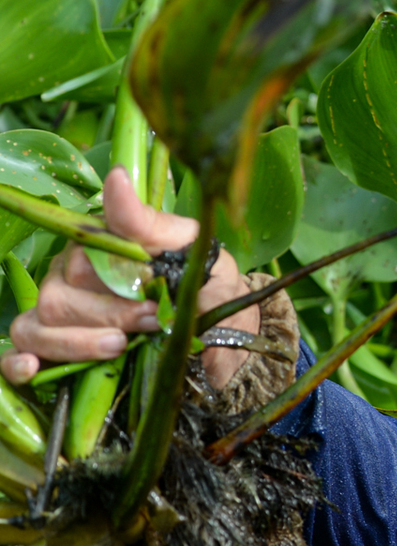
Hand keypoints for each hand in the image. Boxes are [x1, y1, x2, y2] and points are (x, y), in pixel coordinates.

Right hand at [2, 167, 258, 390]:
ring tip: (121, 345)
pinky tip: (36, 368)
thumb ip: (152, 225)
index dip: (115, 262)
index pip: (87, 244)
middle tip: (153, 319)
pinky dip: (20, 362)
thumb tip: (116, 176)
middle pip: (63, 288)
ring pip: (41, 320)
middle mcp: (73, 272)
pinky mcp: (57, 348)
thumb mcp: (198, 257)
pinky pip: (19, 350)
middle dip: (111, 311)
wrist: (227, 346)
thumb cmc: (210, 293)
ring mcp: (60, 309)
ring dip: (80, 340)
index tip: (145, 270)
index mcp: (105, 243)